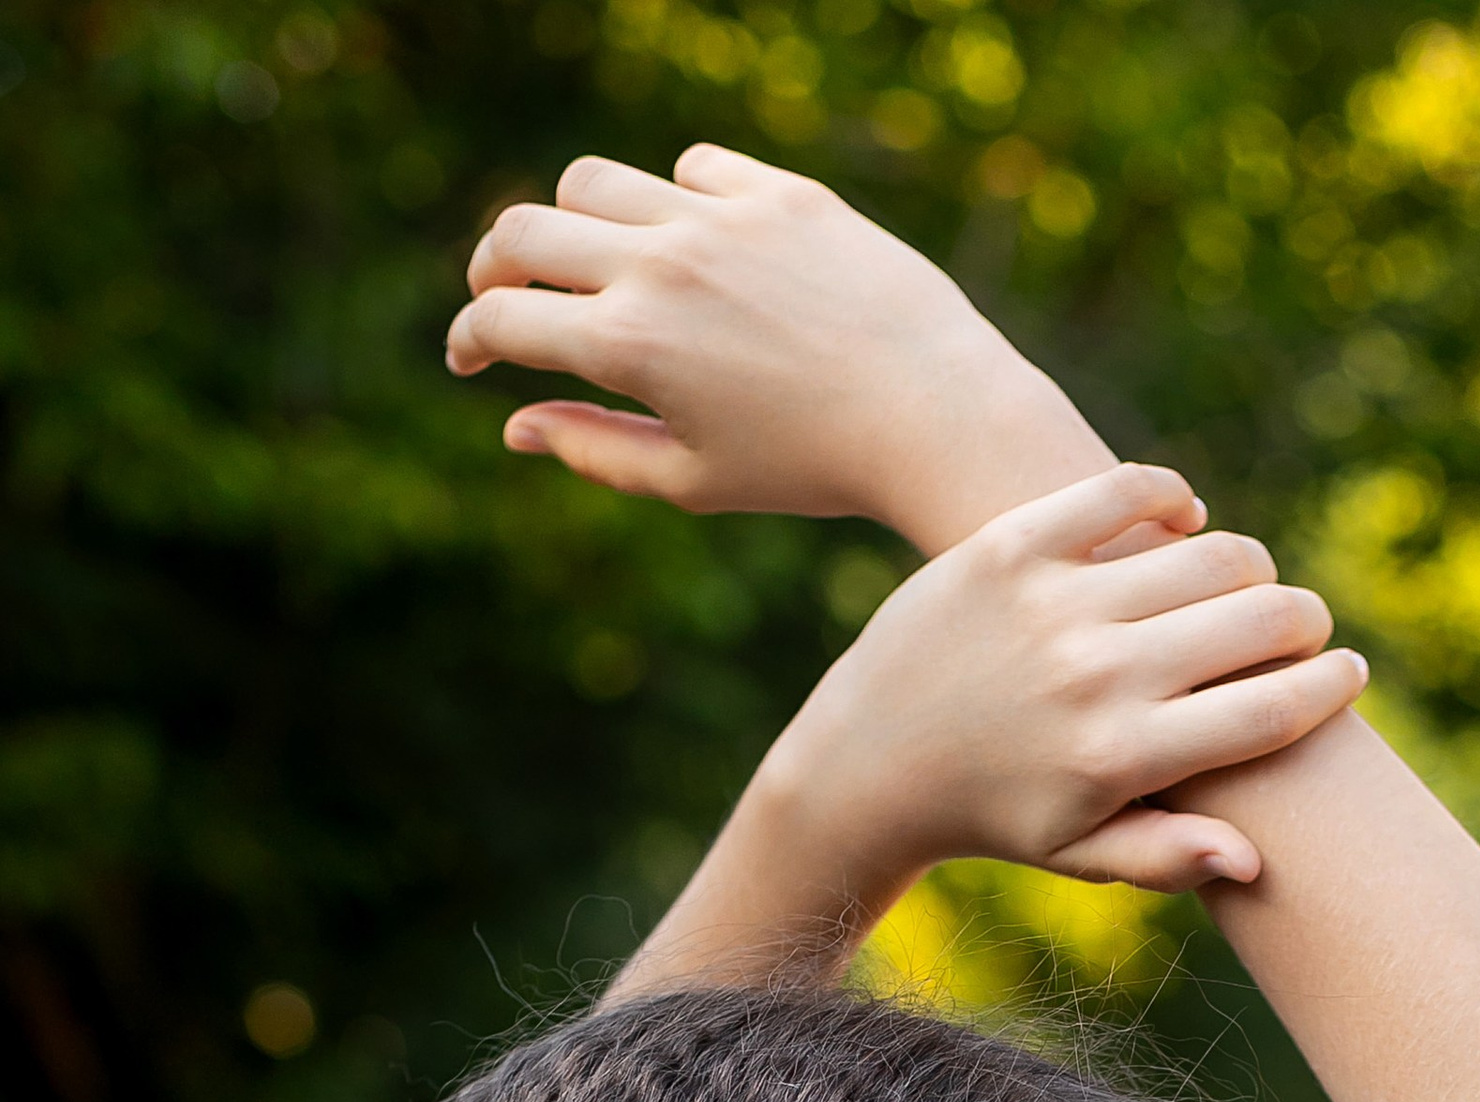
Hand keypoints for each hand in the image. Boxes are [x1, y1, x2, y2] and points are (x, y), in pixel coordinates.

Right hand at [447, 142, 1108, 548]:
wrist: (935, 416)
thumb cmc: (813, 468)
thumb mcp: (694, 481)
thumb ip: (597, 450)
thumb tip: (518, 426)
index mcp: (628, 346)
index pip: (502, 319)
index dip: (469, 341)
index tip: (471, 360)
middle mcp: (660, 265)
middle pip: (523, 229)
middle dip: (494, 267)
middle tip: (504, 296)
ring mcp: (718, 218)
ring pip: (595, 182)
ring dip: (574, 222)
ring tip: (595, 263)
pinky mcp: (779, 194)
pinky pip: (695, 169)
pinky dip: (676, 200)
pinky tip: (695, 244)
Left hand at [777, 466, 1363, 894]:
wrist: (871, 760)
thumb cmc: (995, 816)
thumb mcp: (1077, 853)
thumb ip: (1166, 858)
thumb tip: (1255, 861)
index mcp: (1124, 759)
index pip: (1270, 708)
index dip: (1330, 685)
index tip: (1350, 673)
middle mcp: (1096, 676)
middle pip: (1258, 619)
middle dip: (1302, 621)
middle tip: (1303, 628)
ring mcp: (1055, 602)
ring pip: (1207, 552)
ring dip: (1247, 565)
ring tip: (1244, 585)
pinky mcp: (1012, 543)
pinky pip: (1126, 491)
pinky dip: (1172, 499)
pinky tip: (1183, 522)